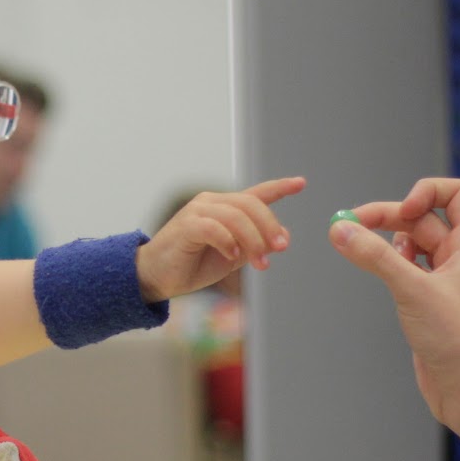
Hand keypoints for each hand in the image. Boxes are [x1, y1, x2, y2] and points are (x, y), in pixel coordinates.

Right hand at [137, 176, 304, 301]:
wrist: (158, 277)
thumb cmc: (193, 265)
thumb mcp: (233, 256)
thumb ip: (256, 245)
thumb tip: (283, 237)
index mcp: (225, 208)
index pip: (256, 193)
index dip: (279, 187)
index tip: (301, 183)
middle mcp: (211, 202)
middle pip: (250, 204)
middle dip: (270, 226)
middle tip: (281, 248)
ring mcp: (197, 211)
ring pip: (236, 216)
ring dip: (253, 240)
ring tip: (259, 264)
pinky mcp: (185, 225)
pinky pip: (213, 227)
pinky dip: (227, 241)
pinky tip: (232, 256)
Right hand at [327, 177, 459, 424]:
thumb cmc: (459, 341)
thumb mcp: (413, 290)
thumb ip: (375, 257)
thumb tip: (341, 230)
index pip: (456, 194)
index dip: (425, 193)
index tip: (400, 214)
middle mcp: (459, 258)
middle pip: (422, 218)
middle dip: (387, 216)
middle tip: (349, 224)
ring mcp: (443, 280)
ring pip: (410, 243)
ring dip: (383, 240)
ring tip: (357, 246)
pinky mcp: (427, 301)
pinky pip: (404, 269)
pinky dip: (386, 264)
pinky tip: (374, 271)